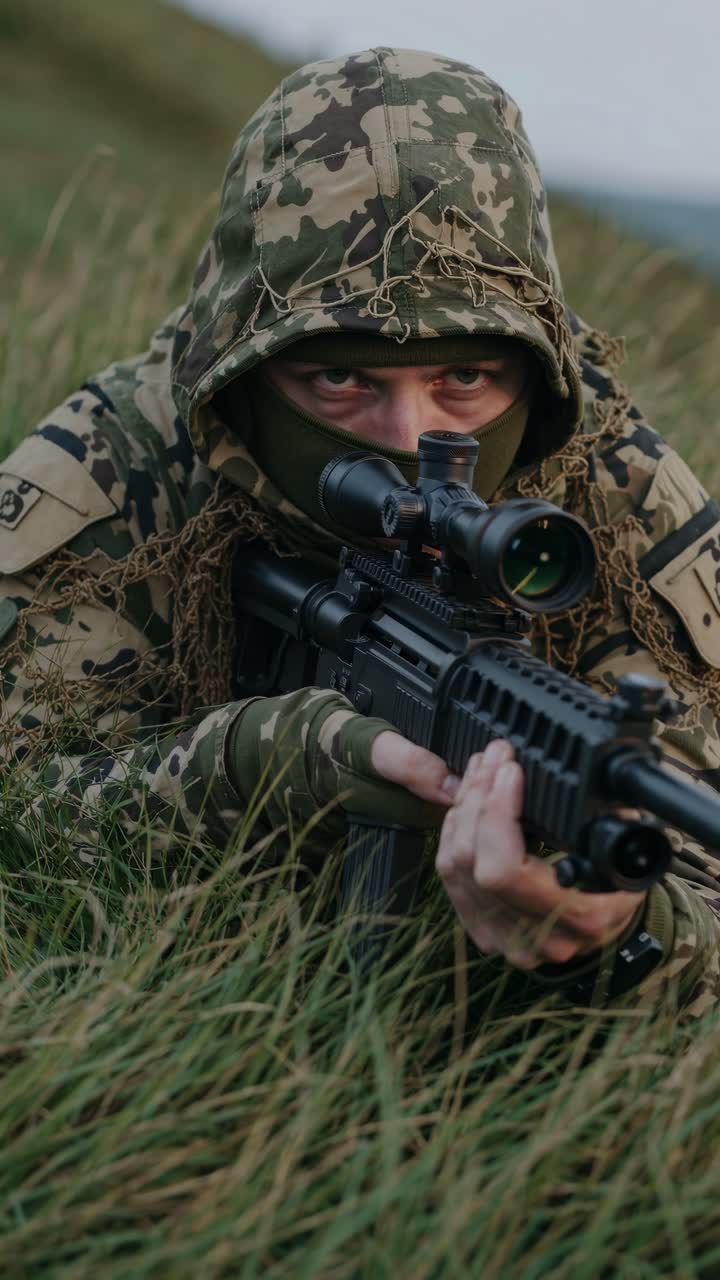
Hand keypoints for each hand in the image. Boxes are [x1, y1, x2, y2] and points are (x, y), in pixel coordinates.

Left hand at [433, 739, 645, 970]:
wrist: (609, 922)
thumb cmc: (623, 883)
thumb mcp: (629, 851)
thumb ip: (602, 821)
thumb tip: (577, 777)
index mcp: (578, 917)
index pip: (506, 870)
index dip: (498, 814)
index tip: (511, 771)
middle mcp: (534, 936)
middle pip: (472, 862)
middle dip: (479, 796)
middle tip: (495, 756)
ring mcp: (502, 937)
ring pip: (454, 865)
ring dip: (464, 807)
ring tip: (482, 769)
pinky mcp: (480, 928)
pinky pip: (450, 875)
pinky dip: (455, 831)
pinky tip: (468, 802)